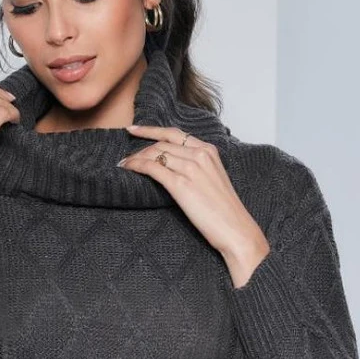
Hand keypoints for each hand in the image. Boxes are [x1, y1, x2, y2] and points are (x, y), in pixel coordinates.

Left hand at [118, 124, 270, 285]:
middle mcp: (200, 154)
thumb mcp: (213, 180)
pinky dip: (137, 166)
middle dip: (140, 148)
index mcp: (209, 150)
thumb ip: (198, 168)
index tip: (134, 129)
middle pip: (162, 143)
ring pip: (155, 153)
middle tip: (126, 157)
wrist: (235, 229)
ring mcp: (190, 168)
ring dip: (135, 158)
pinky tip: (128, 169)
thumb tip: (174, 167)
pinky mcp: (181, 184)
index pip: (174, 134)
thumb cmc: (225, 211)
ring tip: (124, 165)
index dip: (151, 130)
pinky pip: (152, 168)